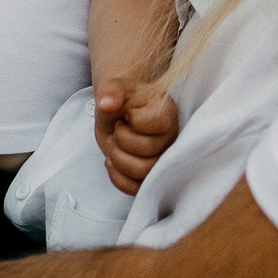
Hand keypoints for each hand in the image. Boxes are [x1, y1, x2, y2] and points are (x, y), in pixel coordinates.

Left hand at [94, 79, 179, 195]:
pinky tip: (110, 161)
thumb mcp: (114, 88)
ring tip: (113, 144)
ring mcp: (162, 159)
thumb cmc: (121, 100)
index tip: (127, 115)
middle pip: (149, 153)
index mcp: (168, 114)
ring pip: (143, 173)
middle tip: (116, 130)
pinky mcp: (149, 175)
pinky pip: (136, 188)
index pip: (158, 124)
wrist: (118, 114)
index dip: (134, 122)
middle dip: (121, 142)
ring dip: (118, 159)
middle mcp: (171, 139)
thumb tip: (106, 104)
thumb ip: (111, 91)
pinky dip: (117, 177)